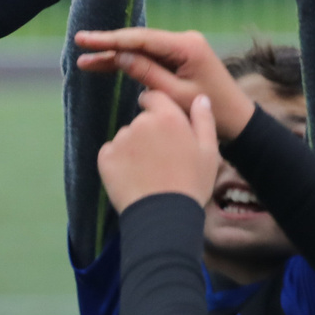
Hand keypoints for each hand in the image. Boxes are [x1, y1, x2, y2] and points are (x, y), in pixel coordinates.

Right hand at [74, 27, 255, 141]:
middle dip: (109, 45)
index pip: (142, 39)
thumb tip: (120, 55)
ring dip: (116, 55)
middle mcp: (184, 40)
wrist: (237, 121)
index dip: (112, 39)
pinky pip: (151, 58)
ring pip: (142, 49)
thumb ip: (148, 74)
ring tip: (86, 60)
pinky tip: (108, 64)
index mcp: (186, 46)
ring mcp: (182, 48)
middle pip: (139, 41)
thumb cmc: (211, 112)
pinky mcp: (179, 59)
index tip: (87, 40)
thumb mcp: (176, 96)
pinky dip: (131, 63)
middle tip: (80, 44)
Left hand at [96, 89, 220, 212]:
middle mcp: (141, 123)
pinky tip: (132, 179)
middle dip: (148, 133)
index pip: (154, 97)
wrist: (164, 217)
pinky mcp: (105, 158)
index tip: (163, 127)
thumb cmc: (191, 184)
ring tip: (147, 173)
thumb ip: (203, 120)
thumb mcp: (209, 152)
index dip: (157, 108)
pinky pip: (110, 153)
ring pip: (126, 138)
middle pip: (141, 120)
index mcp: (167, 117)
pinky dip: (118, 163)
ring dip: (133, 148)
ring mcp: (121, 140)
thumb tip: (200, 98)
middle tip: (161, 159)